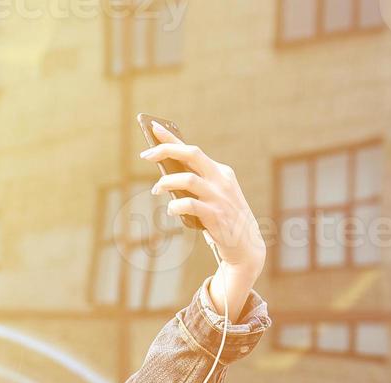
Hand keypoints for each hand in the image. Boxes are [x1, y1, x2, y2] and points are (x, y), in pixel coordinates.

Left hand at [141, 120, 266, 278]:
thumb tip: (164, 177)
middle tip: (145, 154)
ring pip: (188, 179)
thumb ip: (194, 186)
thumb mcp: (211, 197)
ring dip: (166, 182)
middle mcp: (221, 180)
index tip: (152, 128)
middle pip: (192, 155)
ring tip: (156, 190)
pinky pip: (189, 205)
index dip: (171, 138)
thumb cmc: (222, 220)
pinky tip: (170, 210)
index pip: (193, 150)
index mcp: (220, 172)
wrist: (245, 247)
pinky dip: (175, 205)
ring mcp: (220, 197)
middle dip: (167, 150)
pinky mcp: (216, 215)